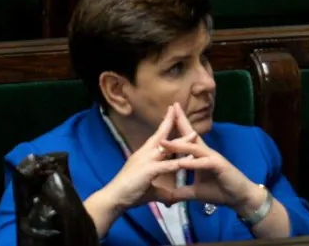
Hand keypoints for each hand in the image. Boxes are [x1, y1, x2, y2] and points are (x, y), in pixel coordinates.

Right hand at [83, 106, 189, 234]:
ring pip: (167, 148)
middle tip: (180, 110)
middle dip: (172, 123)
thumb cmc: (130, 192)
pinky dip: (177, 163)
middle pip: (162, 136)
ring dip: (181, 142)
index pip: (157, 137)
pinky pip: (166, 166)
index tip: (173, 113)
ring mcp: (147, 160)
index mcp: (145, 154)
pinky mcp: (148, 171)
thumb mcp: (150, 190)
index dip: (165, 125)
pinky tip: (188, 160)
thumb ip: (162, 192)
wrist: (114, 197)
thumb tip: (171, 199)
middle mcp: (145, 153)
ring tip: (194, 135)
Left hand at [158, 105, 258, 210]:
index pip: (187, 138)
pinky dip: (192, 163)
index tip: (167, 114)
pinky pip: (204, 163)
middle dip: (181, 121)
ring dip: (178, 146)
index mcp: (199, 156)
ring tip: (163, 142)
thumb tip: (167, 197)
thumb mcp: (196, 192)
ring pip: (194, 149)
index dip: (178, 125)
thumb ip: (182, 192)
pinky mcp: (219, 166)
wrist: (239, 198)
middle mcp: (206, 153)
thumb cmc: (220, 191)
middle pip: (191, 135)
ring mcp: (212, 158)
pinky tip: (181, 163)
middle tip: (171, 107)